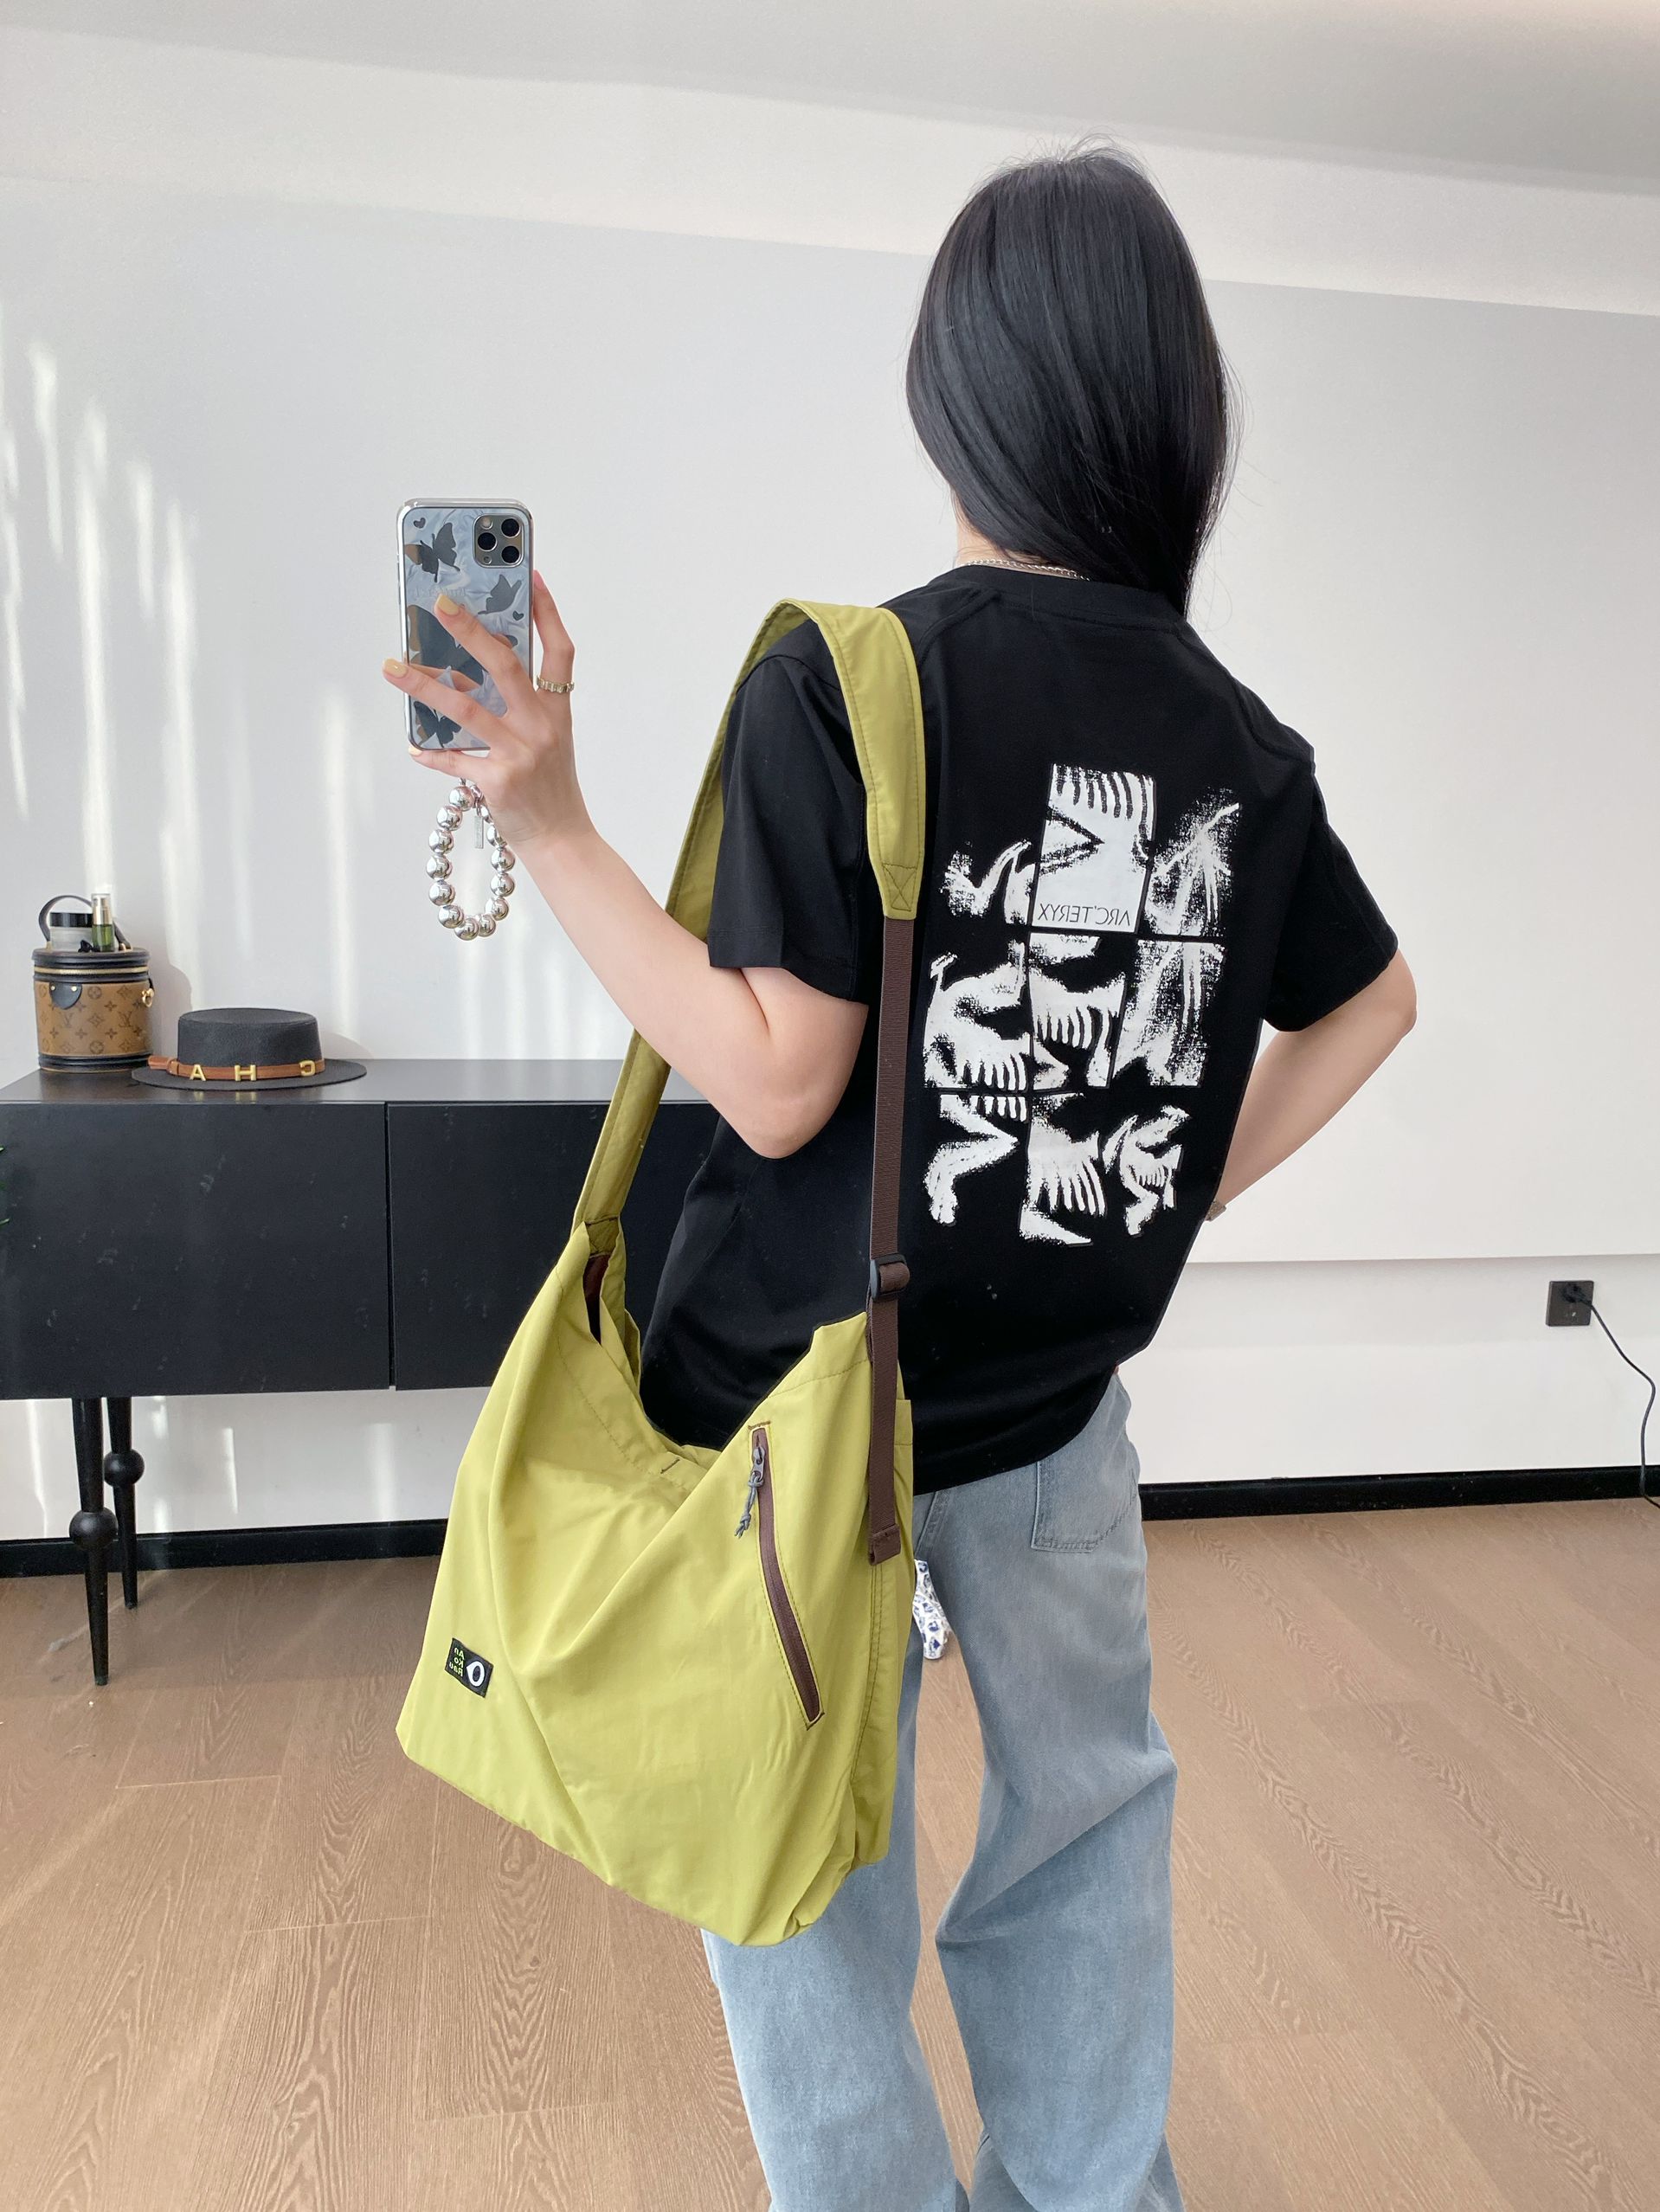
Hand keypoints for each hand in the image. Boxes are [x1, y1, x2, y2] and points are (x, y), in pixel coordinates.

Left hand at [383, 569, 588, 851]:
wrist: (563, 841)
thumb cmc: (551, 788)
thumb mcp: (549, 740)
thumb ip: (521, 707)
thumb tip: (471, 672)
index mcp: (557, 712)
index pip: (558, 652)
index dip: (547, 612)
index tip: (531, 577)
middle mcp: (541, 727)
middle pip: (505, 665)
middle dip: (469, 630)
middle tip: (439, 603)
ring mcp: (520, 753)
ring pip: (465, 707)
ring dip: (423, 685)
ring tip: (392, 667)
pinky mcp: (498, 781)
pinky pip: (453, 759)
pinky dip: (430, 752)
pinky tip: (413, 745)